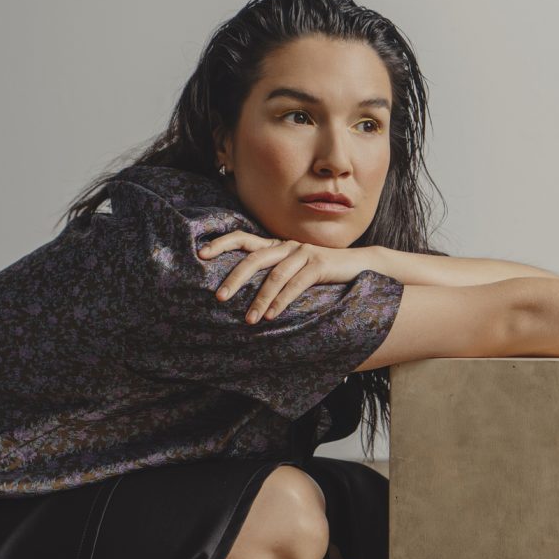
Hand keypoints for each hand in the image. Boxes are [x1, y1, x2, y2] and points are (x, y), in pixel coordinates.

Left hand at [197, 231, 374, 323]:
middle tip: (219, 297)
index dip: (222, 243)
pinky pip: (296, 284)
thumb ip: (272, 274)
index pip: (243, 238)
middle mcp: (287, 246)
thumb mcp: (293, 270)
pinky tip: (272, 316)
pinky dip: (282, 301)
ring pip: (275, 276)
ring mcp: (303, 253)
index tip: (201, 254)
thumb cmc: (320, 272)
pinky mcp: (319, 264)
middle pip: (254, 258)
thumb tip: (243, 292)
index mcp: (276, 246)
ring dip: (260, 299)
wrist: (357, 266)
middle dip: (235, 278)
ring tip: (249, 320)